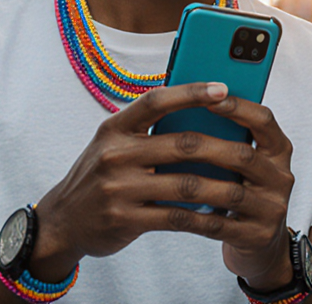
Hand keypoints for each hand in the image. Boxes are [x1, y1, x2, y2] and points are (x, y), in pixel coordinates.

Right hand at [31, 82, 295, 289]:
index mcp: (114, 128)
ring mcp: (118, 187)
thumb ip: (146, 131)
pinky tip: (219, 217)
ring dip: (220, 188)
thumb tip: (199, 116)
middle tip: (250, 153)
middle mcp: (114, 153)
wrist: (61, 222)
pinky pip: (175, 216)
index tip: (224, 88)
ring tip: (243, 190)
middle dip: (221, 148)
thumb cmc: (99, 177)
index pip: (157, 101)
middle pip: (181, 144)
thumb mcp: (112, 145)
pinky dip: (201, 217)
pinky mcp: (124, 218)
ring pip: (185, 184)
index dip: (191, 92)